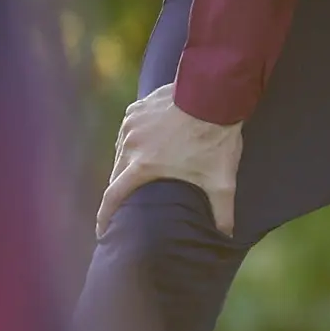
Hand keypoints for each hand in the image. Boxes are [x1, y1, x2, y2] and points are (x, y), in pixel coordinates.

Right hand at [100, 83, 245, 237]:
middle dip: (119, 191)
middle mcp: (130, 145)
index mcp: (142, 166)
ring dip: (127, 164)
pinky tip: (145, 145)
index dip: (104, 217)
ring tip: (138, 174)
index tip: (102, 230)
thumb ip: (223, 212)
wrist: (213, 94)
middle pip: (116, 175)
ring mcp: (131, 124)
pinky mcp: (137, 108)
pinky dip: (133, 141)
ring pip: (121, 151)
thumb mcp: (221, 180)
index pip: (113, 197)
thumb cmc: (215, 139)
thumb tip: (227, 236)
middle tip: (126, 204)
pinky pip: (128, 130)